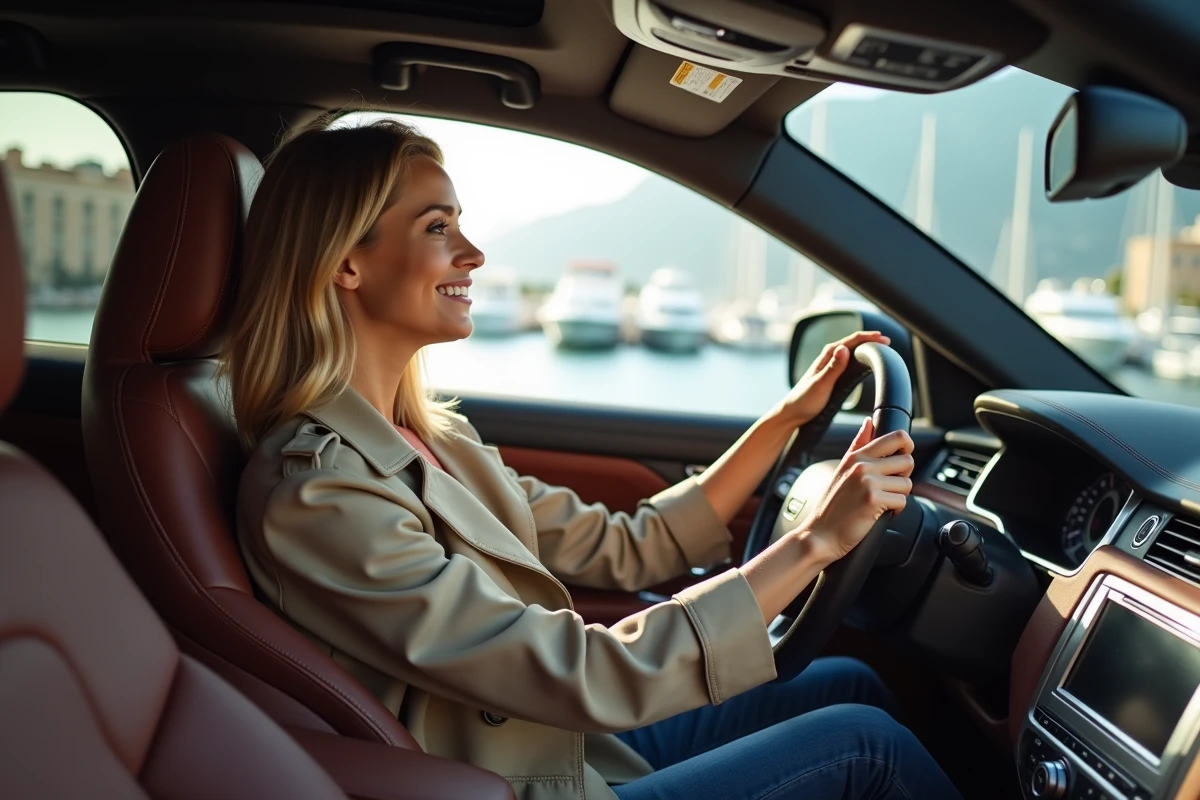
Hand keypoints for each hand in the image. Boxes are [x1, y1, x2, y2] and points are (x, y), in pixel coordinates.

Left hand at [775, 331, 889, 426]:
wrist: (792, 413)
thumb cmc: (803, 400)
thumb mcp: (820, 384)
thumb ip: (833, 368)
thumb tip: (844, 349)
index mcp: (827, 355)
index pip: (852, 340)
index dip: (869, 338)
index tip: (884, 340)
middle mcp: (829, 357)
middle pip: (853, 343)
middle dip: (870, 341)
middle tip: (887, 344)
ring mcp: (830, 365)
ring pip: (852, 352)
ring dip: (866, 349)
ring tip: (881, 351)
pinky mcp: (832, 375)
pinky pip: (849, 362)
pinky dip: (860, 359)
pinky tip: (866, 364)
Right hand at [794, 417, 914, 567]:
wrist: (820, 534)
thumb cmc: (831, 506)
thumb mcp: (841, 468)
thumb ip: (858, 444)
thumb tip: (869, 422)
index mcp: (856, 456)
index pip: (896, 437)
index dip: (907, 447)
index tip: (902, 458)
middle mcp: (862, 465)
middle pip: (907, 461)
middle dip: (903, 476)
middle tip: (889, 487)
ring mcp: (867, 481)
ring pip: (907, 483)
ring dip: (899, 496)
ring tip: (882, 502)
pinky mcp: (873, 500)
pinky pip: (902, 501)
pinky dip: (896, 511)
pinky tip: (881, 513)